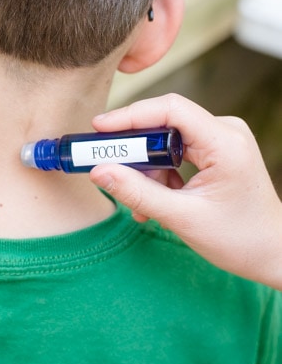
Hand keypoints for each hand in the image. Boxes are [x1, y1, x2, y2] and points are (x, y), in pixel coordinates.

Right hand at [90, 94, 281, 288]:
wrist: (271, 253)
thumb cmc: (240, 238)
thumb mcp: (182, 218)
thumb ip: (138, 193)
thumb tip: (100, 172)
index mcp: (225, 142)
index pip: (171, 110)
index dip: (131, 115)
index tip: (99, 128)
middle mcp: (225, 132)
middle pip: (165, 124)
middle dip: (134, 149)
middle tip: (106, 166)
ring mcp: (222, 141)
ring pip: (167, 140)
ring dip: (147, 169)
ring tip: (141, 204)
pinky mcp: (216, 152)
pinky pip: (177, 152)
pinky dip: (161, 174)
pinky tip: (157, 201)